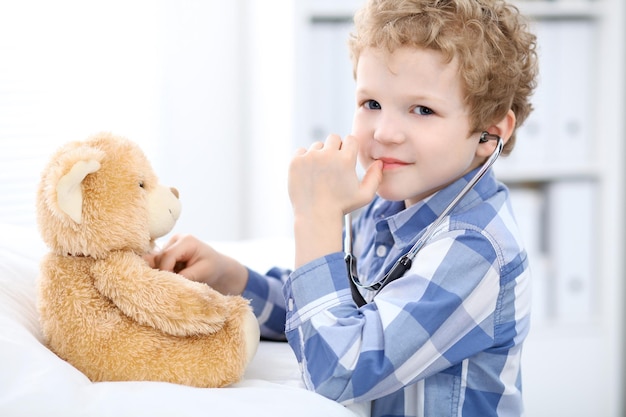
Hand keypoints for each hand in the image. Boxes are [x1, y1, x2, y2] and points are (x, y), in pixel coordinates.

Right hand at [146, 234, 247, 295]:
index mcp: (187, 240)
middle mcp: (176, 239)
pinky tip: (169, 278)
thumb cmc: (212, 268)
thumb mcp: (202, 273)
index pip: (167, 256)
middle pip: (159, 258)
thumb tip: (167, 282)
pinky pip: (156, 263)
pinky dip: (161, 272)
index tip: (170, 285)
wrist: (216, 266)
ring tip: (174, 281)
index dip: (165, 271)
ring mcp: (170, 244)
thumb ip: (185, 276)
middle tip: (172, 285)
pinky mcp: (166, 252)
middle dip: (163, 273)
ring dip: (162, 273)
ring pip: (156, 261)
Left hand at [287, 134, 381, 266]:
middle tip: (332, 167)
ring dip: (319, 155)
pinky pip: (301, 152)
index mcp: (345, 159)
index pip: (350, 139)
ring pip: (317, 146)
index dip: (349, 149)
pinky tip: (308, 175)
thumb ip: (375, 177)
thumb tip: (379, 163)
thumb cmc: (341, 207)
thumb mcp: (364, 195)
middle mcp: (327, 154)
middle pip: (333, 138)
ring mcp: (310, 157)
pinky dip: (304, 160)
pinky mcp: (296, 161)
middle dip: (334, 149)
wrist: (315, 216)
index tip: (345, 159)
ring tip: (320, 174)